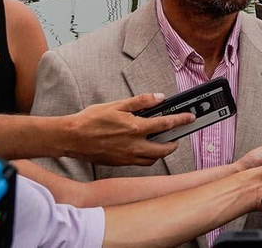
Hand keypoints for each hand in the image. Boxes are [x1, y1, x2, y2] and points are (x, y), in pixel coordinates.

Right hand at [66, 93, 194, 165]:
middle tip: (177, 137)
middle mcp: (134, 146)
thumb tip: (159, 98)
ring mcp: (126, 157)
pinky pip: (139, 163)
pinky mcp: (118, 163)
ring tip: (162, 144)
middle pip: (164, 149)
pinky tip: (143, 149)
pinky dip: (146, 157)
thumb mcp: (117, 105)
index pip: (166, 124)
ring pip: (152, 160)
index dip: (182, 120)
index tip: (190, 118)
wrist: (70, 138)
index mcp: (135, 128)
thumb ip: (141, 101)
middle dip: (174, 144)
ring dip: (160, 153)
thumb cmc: (90, 120)